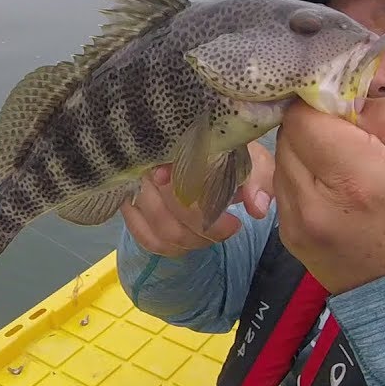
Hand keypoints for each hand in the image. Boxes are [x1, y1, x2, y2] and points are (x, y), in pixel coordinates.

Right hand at [121, 141, 274, 257]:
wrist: (200, 139)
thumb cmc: (223, 149)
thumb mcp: (249, 157)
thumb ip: (257, 178)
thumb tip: (256, 208)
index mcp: (176, 146)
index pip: (184, 189)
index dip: (207, 214)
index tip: (234, 223)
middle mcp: (147, 163)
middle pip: (170, 215)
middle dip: (204, 232)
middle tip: (229, 228)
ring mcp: (132, 182)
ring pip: (158, 228)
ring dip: (189, 241)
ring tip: (211, 234)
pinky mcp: (127, 200)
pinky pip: (143, 235)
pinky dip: (166, 246)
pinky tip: (187, 242)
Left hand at [273, 97, 384, 293]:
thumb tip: (349, 95)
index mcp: (355, 178)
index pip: (304, 115)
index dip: (321, 101)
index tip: (343, 103)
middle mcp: (315, 202)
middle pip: (288, 135)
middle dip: (313, 123)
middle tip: (347, 132)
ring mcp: (296, 223)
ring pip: (281, 159)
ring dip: (305, 149)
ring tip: (343, 161)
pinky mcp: (289, 238)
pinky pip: (284, 187)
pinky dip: (301, 176)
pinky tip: (333, 187)